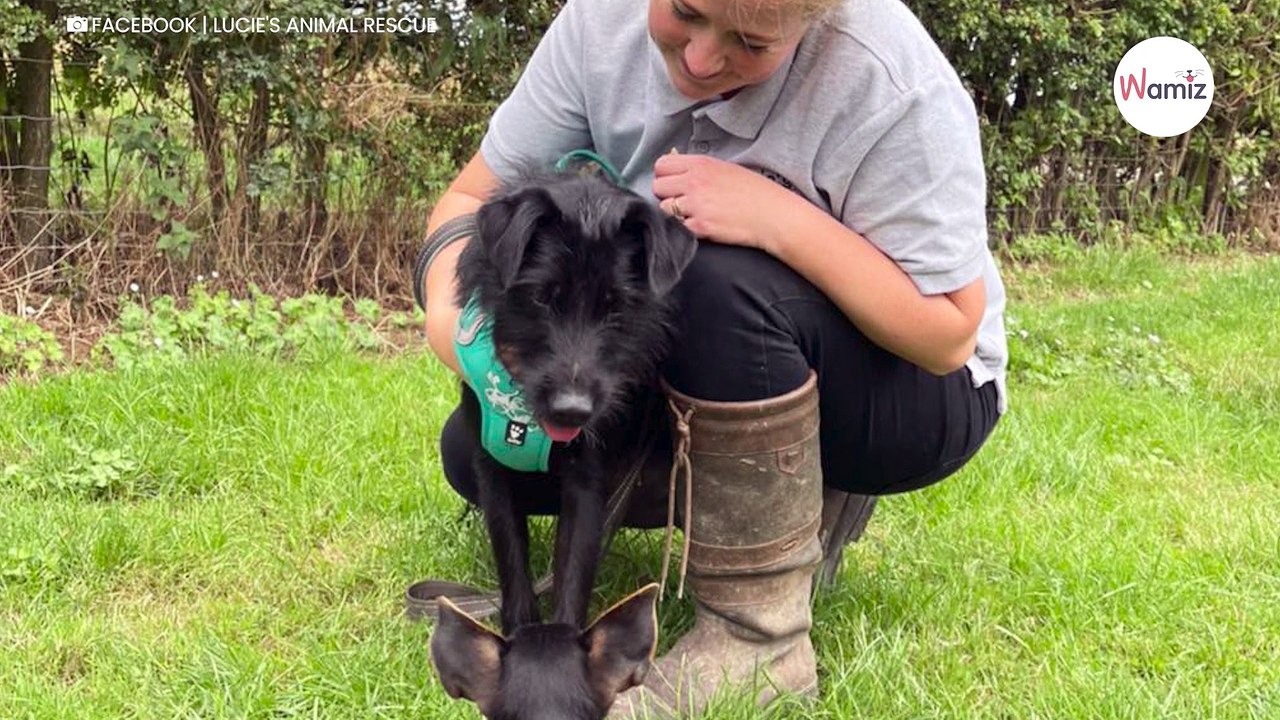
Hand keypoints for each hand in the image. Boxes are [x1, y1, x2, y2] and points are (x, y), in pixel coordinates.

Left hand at [652, 152, 807, 255]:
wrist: (773, 215)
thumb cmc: (754, 191)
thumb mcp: (726, 169)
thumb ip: (699, 168)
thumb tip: (676, 167)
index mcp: (701, 164)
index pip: (661, 165)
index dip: (665, 175)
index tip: (675, 183)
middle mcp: (695, 182)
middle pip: (657, 187)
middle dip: (667, 195)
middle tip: (684, 201)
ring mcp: (696, 205)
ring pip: (664, 208)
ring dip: (674, 214)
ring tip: (694, 214)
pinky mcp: (700, 226)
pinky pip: (678, 227)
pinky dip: (687, 229)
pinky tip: (703, 226)